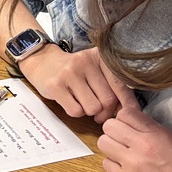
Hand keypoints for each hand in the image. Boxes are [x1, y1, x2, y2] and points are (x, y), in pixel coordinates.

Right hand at [18, 45, 132, 123]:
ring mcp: (69, 73)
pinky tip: (71, 102)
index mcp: (99, 56)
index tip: (129, 115)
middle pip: (107, 100)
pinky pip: (76, 111)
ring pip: (92, 108)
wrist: (42, 61)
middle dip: (105, 113)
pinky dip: (75, 112)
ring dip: (89, 112)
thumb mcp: (94, 70)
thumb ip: (112, 85)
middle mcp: (86, 62)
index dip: (127, 104)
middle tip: (99, 114)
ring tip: (82, 103)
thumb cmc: (74, 71)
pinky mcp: (55, 85)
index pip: (120, 85)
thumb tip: (130, 111)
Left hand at [99, 104, 171, 171]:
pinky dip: (114, 166)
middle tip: (123, 142)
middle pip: (109, 126)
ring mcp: (131, 165)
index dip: (126, 120)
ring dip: (111, 148)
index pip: (126, 113)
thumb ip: (154, 131)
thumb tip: (135, 123)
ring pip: (103, 143)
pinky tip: (126, 171)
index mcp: (158, 135)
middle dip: (115, 132)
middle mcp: (142, 146)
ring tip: (123, 156)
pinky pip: (106, 164)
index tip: (130, 128)